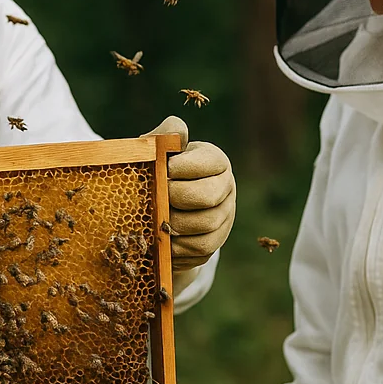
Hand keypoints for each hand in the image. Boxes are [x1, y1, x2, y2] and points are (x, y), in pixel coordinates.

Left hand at [144, 116, 234, 270]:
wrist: (160, 204)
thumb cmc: (159, 168)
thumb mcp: (160, 148)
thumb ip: (166, 134)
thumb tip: (178, 133)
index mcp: (215, 161)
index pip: (210, 162)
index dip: (184, 167)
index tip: (164, 169)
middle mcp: (225, 188)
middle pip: (208, 196)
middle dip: (177, 196)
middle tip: (158, 196)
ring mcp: (224, 217)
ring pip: (205, 226)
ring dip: (176, 223)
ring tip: (157, 218)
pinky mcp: (214, 242)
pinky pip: (200, 249)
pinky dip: (178, 247)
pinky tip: (162, 239)